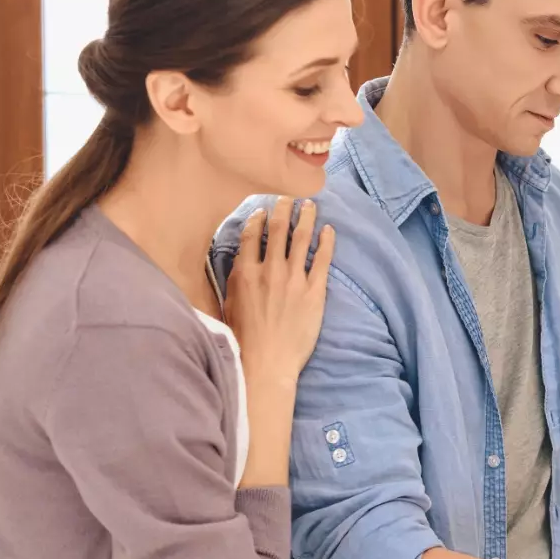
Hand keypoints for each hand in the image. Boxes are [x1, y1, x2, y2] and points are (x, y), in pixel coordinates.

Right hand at [226, 197, 334, 387]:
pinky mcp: (314, 291)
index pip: (252, 235)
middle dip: (283, 207)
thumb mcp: (228, 305)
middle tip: (289, 195)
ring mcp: (294, 279)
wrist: (266, 362)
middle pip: (278, 229)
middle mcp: (269, 270)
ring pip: (301, 238)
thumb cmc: (243, 340)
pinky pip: (322, 259)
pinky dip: (327, 241)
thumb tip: (238, 263)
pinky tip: (330, 230)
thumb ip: (234, 279)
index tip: (263, 210)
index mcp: (245, 272)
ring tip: (310, 204)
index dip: (258, 218)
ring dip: (306, 217)